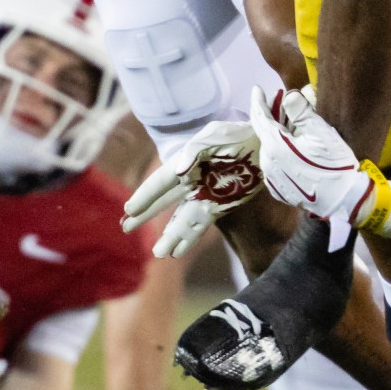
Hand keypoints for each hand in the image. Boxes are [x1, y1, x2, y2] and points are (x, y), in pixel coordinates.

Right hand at [119, 117, 263, 258]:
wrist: (265, 146)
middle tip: (125, 228)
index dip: (145, 195)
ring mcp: (205, 195)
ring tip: (156, 253)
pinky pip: (200, 225)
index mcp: (187, 162)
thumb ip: (195, 151)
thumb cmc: (238, 136)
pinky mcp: (220, 206)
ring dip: (170, 235)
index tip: (129, 209)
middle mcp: (191, 181)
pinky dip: (189, 238)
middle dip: (146, 214)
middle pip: (164, 201)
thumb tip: (178, 170)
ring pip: (181, 219)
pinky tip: (177, 252)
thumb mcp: (217, 136)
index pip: (161, 181)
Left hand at [246, 85, 373, 223]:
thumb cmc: (333, 163)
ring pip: (269, 149)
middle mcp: (267, 163)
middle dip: (270, 118)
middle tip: (280, 106)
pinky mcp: (278, 190)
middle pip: (264, 133)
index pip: (260, 118)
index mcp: (275, 146)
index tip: (257, 89)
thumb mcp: (321, 132)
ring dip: (276, 136)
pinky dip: (279, 153)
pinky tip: (291, 151)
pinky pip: (273, 164)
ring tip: (289, 128)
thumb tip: (288, 96)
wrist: (341, 200)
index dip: (258, 101)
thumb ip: (301, 111)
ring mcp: (271, 179)